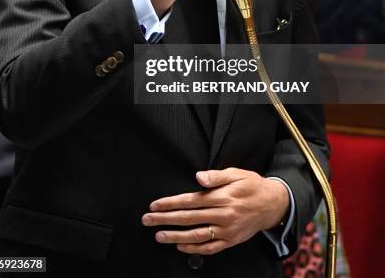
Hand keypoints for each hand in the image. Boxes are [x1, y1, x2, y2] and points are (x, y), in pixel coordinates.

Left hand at [142, 168, 288, 254]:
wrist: (273, 204)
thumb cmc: (252, 185)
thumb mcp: (236, 173)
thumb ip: (216, 176)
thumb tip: (198, 177)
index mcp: (223, 197)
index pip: (190, 201)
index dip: (170, 203)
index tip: (155, 204)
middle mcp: (223, 215)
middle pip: (189, 219)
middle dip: (165, 219)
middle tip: (148, 220)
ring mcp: (227, 231)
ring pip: (196, 236)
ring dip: (175, 236)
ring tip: (158, 235)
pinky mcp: (231, 241)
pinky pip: (210, 248)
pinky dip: (193, 249)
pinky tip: (180, 246)